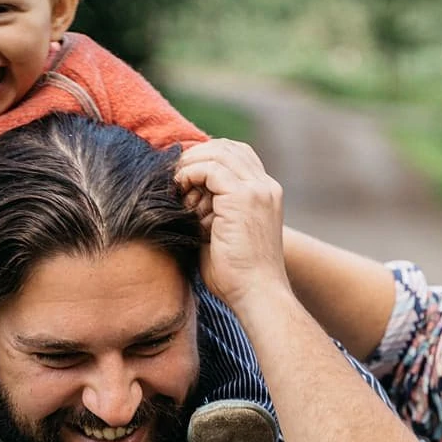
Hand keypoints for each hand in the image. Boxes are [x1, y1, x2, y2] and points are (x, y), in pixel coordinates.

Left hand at [175, 139, 287, 317]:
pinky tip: (181, 193)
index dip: (208, 158)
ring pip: (218, 153)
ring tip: (177, 187)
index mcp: (267, 194)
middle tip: (175, 177)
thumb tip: (185, 195)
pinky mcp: (244, 197)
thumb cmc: (237, 275)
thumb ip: (213, 209)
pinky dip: (190, 175)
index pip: (237, 156)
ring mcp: (258, 190)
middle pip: (227, 148)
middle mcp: (266, 187)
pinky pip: (210, 169)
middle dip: (196, 157)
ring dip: (191, 166)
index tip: (184, 176)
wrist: (256, 294)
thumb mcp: (224, 232)